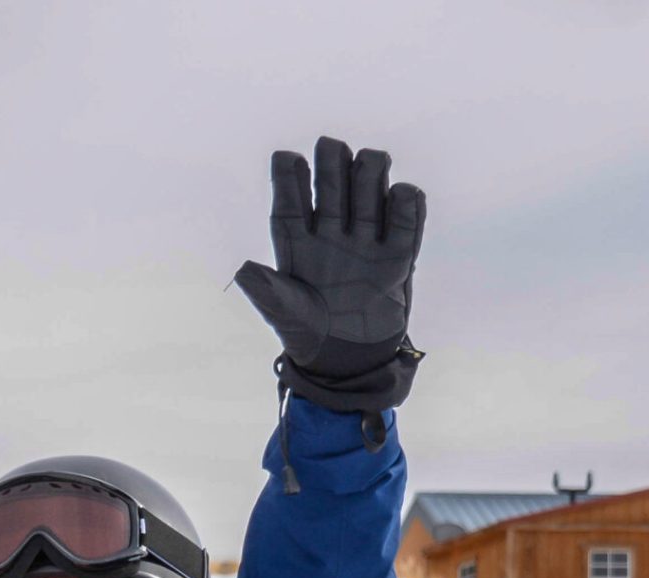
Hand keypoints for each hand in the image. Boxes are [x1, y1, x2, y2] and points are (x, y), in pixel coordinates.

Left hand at [234, 136, 424, 413]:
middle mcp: (330, 234)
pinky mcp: (396, 255)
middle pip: (332, 188)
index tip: (285, 157)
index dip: (288, 179)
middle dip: (332, 165)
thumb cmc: (306, 334)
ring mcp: (364, 241)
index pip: (291, 204)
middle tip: (330, 146)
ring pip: (369, 192)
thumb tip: (243, 269)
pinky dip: (406, 204)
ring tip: (370, 160)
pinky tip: (402, 194)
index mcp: (297, 245)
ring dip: (370, 173)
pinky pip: (404, 220)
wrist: (348, 359)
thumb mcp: (284, 314)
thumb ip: (267, 291)